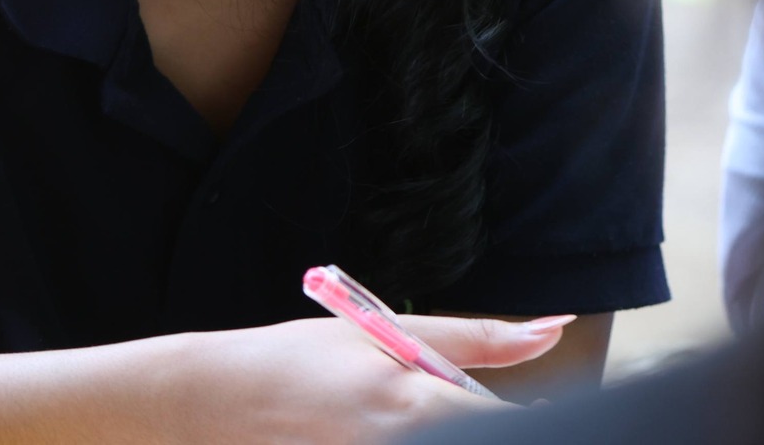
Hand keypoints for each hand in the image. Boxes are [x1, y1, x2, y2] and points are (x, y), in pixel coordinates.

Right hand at [150, 312, 569, 443]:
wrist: (210, 404)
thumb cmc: (299, 361)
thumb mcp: (385, 334)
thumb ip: (476, 340)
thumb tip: (553, 330)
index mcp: (409, 403)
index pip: (499, 425)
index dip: (525, 422)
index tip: (543, 415)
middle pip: (477, 439)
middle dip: (484, 428)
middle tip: (442, 409)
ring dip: (447, 435)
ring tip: (404, 415)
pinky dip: (417, 443)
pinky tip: (374, 427)